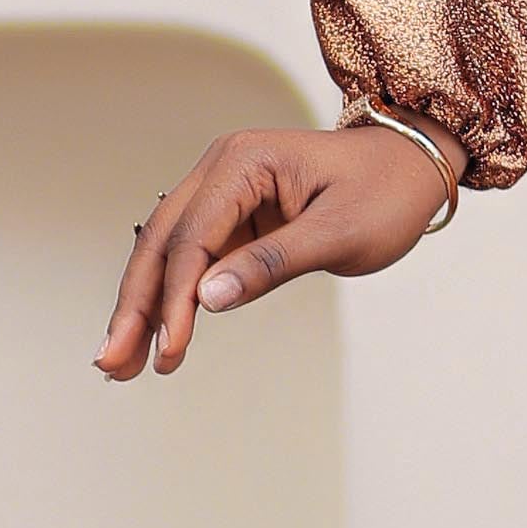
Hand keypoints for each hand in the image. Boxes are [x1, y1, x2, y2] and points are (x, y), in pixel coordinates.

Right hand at [97, 121, 454, 379]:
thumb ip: (272, 264)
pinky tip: (153, 337)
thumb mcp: (340, 233)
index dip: (175, 298)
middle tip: (111, 363)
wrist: (415, 167)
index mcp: (243, 162)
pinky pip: (191, 259)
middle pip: (161, 242)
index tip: (169, 351)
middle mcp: (222, 170)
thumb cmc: (387, 192)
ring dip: (143, 308)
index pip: (193, 236)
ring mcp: (223, 192)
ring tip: (119, 365)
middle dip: (135, 306)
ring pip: (166, 253)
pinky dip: (172, 299)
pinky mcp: (232, 216)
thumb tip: (206, 300)